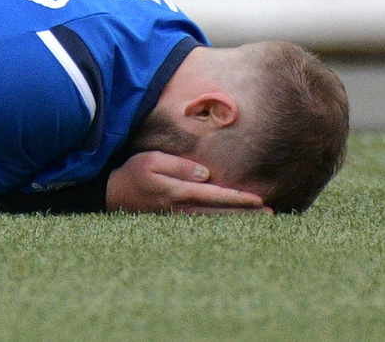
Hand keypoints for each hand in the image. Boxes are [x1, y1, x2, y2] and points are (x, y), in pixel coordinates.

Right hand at [104, 151, 270, 214]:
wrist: (113, 195)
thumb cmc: (134, 172)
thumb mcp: (152, 161)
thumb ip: (179, 166)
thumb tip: (206, 174)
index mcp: (178, 192)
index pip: (215, 195)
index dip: (238, 198)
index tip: (258, 199)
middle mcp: (182, 209)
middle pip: (221, 213)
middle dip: (246, 213)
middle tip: (271, 214)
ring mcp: (180, 218)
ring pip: (216, 221)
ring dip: (239, 220)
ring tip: (261, 219)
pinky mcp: (177, 220)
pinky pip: (206, 223)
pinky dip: (224, 222)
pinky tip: (235, 220)